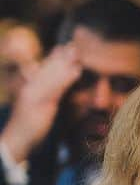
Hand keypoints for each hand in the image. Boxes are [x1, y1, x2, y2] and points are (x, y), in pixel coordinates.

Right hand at [0, 44, 82, 163]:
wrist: (17, 139)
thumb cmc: (29, 125)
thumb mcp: (39, 108)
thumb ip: (48, 96)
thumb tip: (56, 89)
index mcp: (29, 87)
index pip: (41, 69)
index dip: (53, 58)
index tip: (64, 47)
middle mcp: (30, 87)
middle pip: (46, 69)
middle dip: (60, 56)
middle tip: (73, 44)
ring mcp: (33, 94)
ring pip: (51, 75)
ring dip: (64, 63)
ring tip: (76, 53)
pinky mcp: (38, 103)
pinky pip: (54, 88)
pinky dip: (66, 78)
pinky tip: (76, 71)